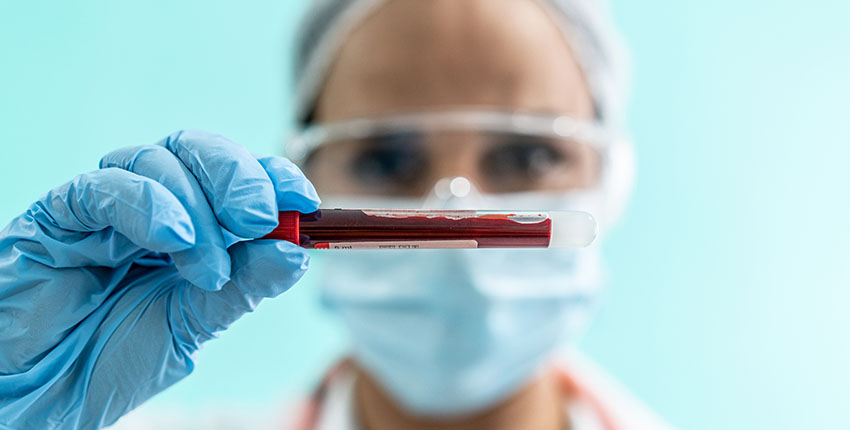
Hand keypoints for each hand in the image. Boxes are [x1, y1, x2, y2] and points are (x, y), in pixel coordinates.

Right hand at [0, 130, 319, 428]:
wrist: (40, 394)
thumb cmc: (111, 359)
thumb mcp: (192, 325)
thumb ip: (241, 288)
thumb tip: (297, 252)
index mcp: (190, 227)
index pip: (237, 179)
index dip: (274, 178)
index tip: (306, 201)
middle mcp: (152, 206)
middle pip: (201, 151)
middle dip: (240, 179)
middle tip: (261, 219)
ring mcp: (106, 207)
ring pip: (159, 161)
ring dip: (198, 208)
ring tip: (209, 267)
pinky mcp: (59, 216)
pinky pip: (103, 188)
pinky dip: (148, 205)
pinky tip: (174, 240)